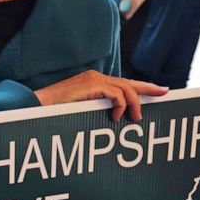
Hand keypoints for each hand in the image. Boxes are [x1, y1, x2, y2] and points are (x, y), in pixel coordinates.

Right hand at [36, 71, 168, 121]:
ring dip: (134, 105)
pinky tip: (116, 117)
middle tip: (164, 92)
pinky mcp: (91, 85)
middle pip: (129, 83)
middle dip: (148, 88)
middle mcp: (95, 78)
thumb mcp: (79, 114)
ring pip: (126, 88)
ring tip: (136, 120)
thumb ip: (94, 112)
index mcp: (93, 83)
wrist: (34, 109)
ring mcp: (94, 80)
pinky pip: (116, 94)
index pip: (122, 85)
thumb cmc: (52, 115)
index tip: (157, 91)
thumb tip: (111, 122)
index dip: (140, 87)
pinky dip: (120, 106)